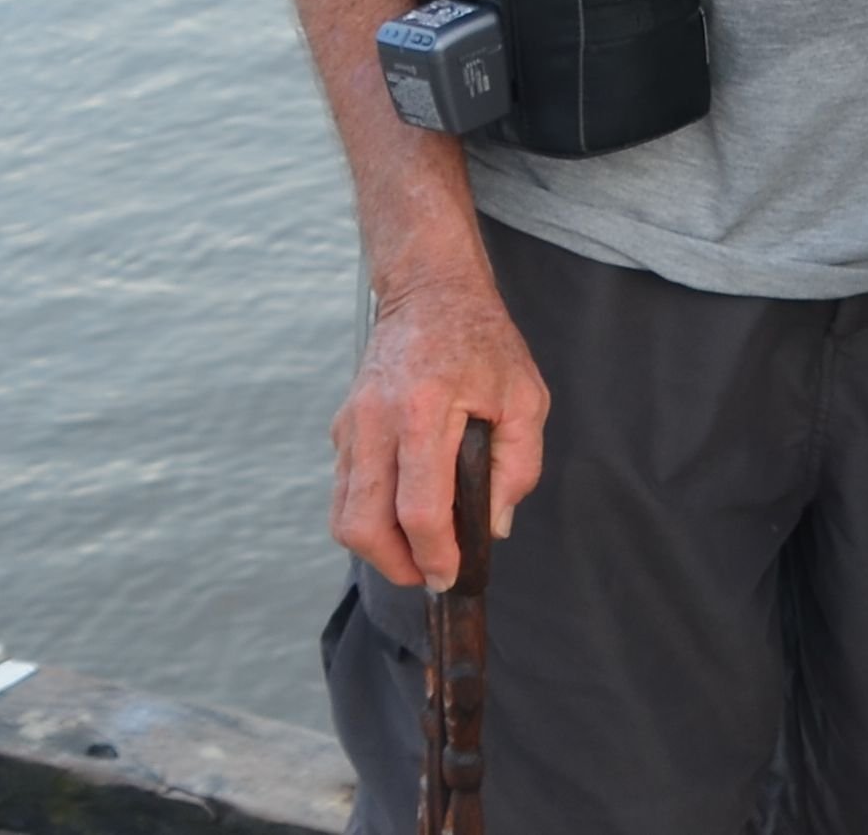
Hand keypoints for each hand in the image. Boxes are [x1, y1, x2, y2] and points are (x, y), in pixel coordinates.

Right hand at [330, 271, 546, 590]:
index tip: (450, 574)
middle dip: (396, 564)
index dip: (434, 552)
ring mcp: (351, 426)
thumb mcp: (526, 396)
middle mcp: (376, 422)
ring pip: (344, 515)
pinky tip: (402, 516)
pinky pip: (344, 491)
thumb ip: (517, 465)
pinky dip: (368, 517)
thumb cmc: (484, 343)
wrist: (430, 294)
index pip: (418, 506)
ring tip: (417, 553)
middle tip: (430, 573)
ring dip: (377, 548)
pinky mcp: (342, 429)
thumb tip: (493, 526)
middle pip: (364, 524)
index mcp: (425, 411)